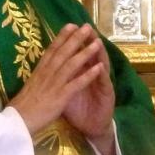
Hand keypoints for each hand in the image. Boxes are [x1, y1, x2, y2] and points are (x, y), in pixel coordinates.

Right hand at [7, 23, 105, 137]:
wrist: (16, 122)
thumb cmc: (23, 107)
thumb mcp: (31, 86)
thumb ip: (39, 76)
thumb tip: (44, 67)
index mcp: (39, 71)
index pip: (51, 50)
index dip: (62, 37)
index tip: (71, 25)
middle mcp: (46, 74)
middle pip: (63, 52)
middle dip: (76, 38)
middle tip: (87, 26)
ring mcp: (54, 84)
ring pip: (71, 64)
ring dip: (86, 52)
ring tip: (97, 42)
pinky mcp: (60, 96)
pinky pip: (77, 83)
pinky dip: (88, 74)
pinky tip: (99, 68)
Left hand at [61, 30, 116, 149]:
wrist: (93, 127)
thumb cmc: (79, 110)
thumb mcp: (65, 92)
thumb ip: (61, 78)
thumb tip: (47, 66)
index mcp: (81, 73)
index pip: (77, 54)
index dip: (73, 41)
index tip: (68, 26)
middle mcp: (94, 75)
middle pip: (90, 55)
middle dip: (87, 41)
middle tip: (85, 27)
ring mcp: (101, 84)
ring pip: (101, 65)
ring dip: (98, 54)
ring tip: (96, 41)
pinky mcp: (107, 95)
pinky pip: (103, 84)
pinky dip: (101, 75)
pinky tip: (100, 66)